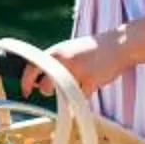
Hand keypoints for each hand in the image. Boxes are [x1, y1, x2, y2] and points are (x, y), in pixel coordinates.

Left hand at [14, 33, 128, 100]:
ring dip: (65, 96)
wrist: (119, 44)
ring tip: (76, 86)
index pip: (32, 68)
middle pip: (45, 87)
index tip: (25, 91)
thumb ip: (56, 61)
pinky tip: (90, 86)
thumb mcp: (70, 49)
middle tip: (57, 89)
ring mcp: (78, 71)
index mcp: (57, 52)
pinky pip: (80, 98)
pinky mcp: (91, 81)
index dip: (26, 82)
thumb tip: (42, 80)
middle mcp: (64, 61)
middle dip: (49, 92)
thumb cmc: (93, 49)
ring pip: (62, 95)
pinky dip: (83, 96)